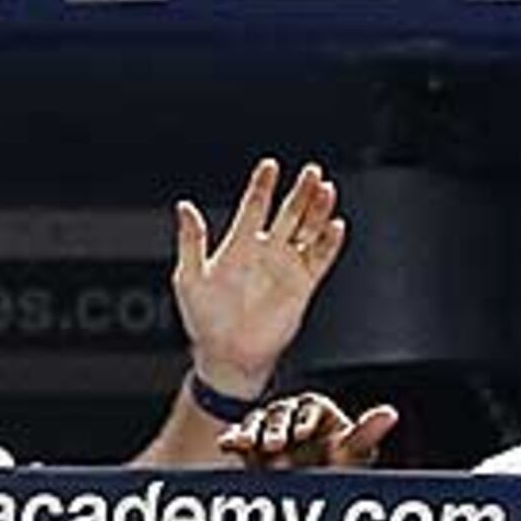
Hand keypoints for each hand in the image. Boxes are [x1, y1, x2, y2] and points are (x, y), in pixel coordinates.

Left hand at [173, 159, 348, 400]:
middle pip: (289, 213)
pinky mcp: (303, 286)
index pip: (254, 206)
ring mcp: (286, 268)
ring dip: (319, 211)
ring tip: (326, 189)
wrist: (228, 354)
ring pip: (308, 231)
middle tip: (312, 171)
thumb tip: (184, 207)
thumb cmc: (204, 318)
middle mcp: (266, 252)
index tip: (270, 166)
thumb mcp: (189, 277)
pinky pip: (320, 260)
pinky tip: (336, 225)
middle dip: (301, 192)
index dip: (263, 185)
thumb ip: (192, 240)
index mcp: (238, 245)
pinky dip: (329, 243)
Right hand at [219, 390, 398, 471]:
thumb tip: (391, 413)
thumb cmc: (335, 467)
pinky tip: (227, 444)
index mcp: (318, 413)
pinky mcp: (249, 442)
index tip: (303, 434)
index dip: (306, 420)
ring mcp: (269, 428)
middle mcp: (292, 417)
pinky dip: (233, 439)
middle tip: (274, 445)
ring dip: (251, 433)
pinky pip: (239, 436)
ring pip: (258, 423)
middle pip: (281, 414)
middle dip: (276, 429)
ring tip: (246, 443)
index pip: (311, 408)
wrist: (308, 492)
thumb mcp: (350, 454)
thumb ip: (365, 434)